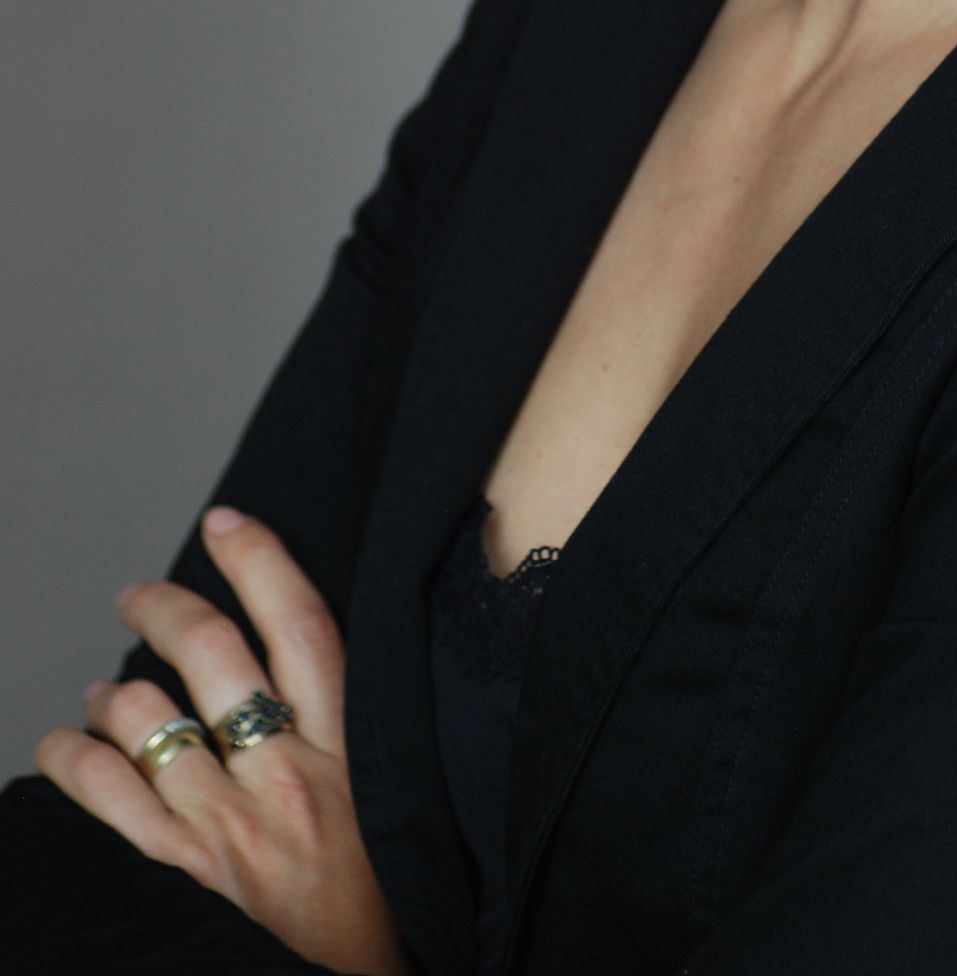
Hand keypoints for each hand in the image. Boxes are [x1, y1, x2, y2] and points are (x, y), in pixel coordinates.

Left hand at [33, 507, 415, 975]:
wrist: (370, 971)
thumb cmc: (388, 876)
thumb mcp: (394, 777)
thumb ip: (350, 714)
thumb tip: (293, 645)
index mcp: (351, 741)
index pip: (301, 624)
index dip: (260, 563)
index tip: (226, 522)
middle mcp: (288, 772)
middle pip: (212, 657)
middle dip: (164, 609)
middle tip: (139, 595)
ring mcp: (232, 823)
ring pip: (152, 721)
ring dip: (117, 692)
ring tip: (107, 690)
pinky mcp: (193, 871)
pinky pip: (114, 803)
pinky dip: (77, 762)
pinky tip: (65, 744)